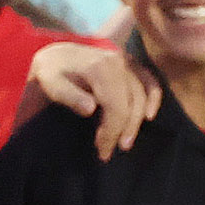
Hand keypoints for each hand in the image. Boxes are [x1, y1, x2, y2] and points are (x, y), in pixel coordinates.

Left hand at [23, 43, 161, 159]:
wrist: (55, 53)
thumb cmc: (51, 71)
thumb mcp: (50, 82)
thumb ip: (69, 95)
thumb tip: (91, 109)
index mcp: (99, 67)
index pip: (116, 106)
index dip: (112, 131)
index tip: (102, 149)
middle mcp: (118, 62)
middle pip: (132, 104)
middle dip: (123, 131)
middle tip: (109, 150)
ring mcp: (127, 62)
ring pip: (142, 97)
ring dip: (136, 122)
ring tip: (124, 141)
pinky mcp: (132, 64)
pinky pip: (150, 81)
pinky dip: (154, 98)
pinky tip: (149, 116)